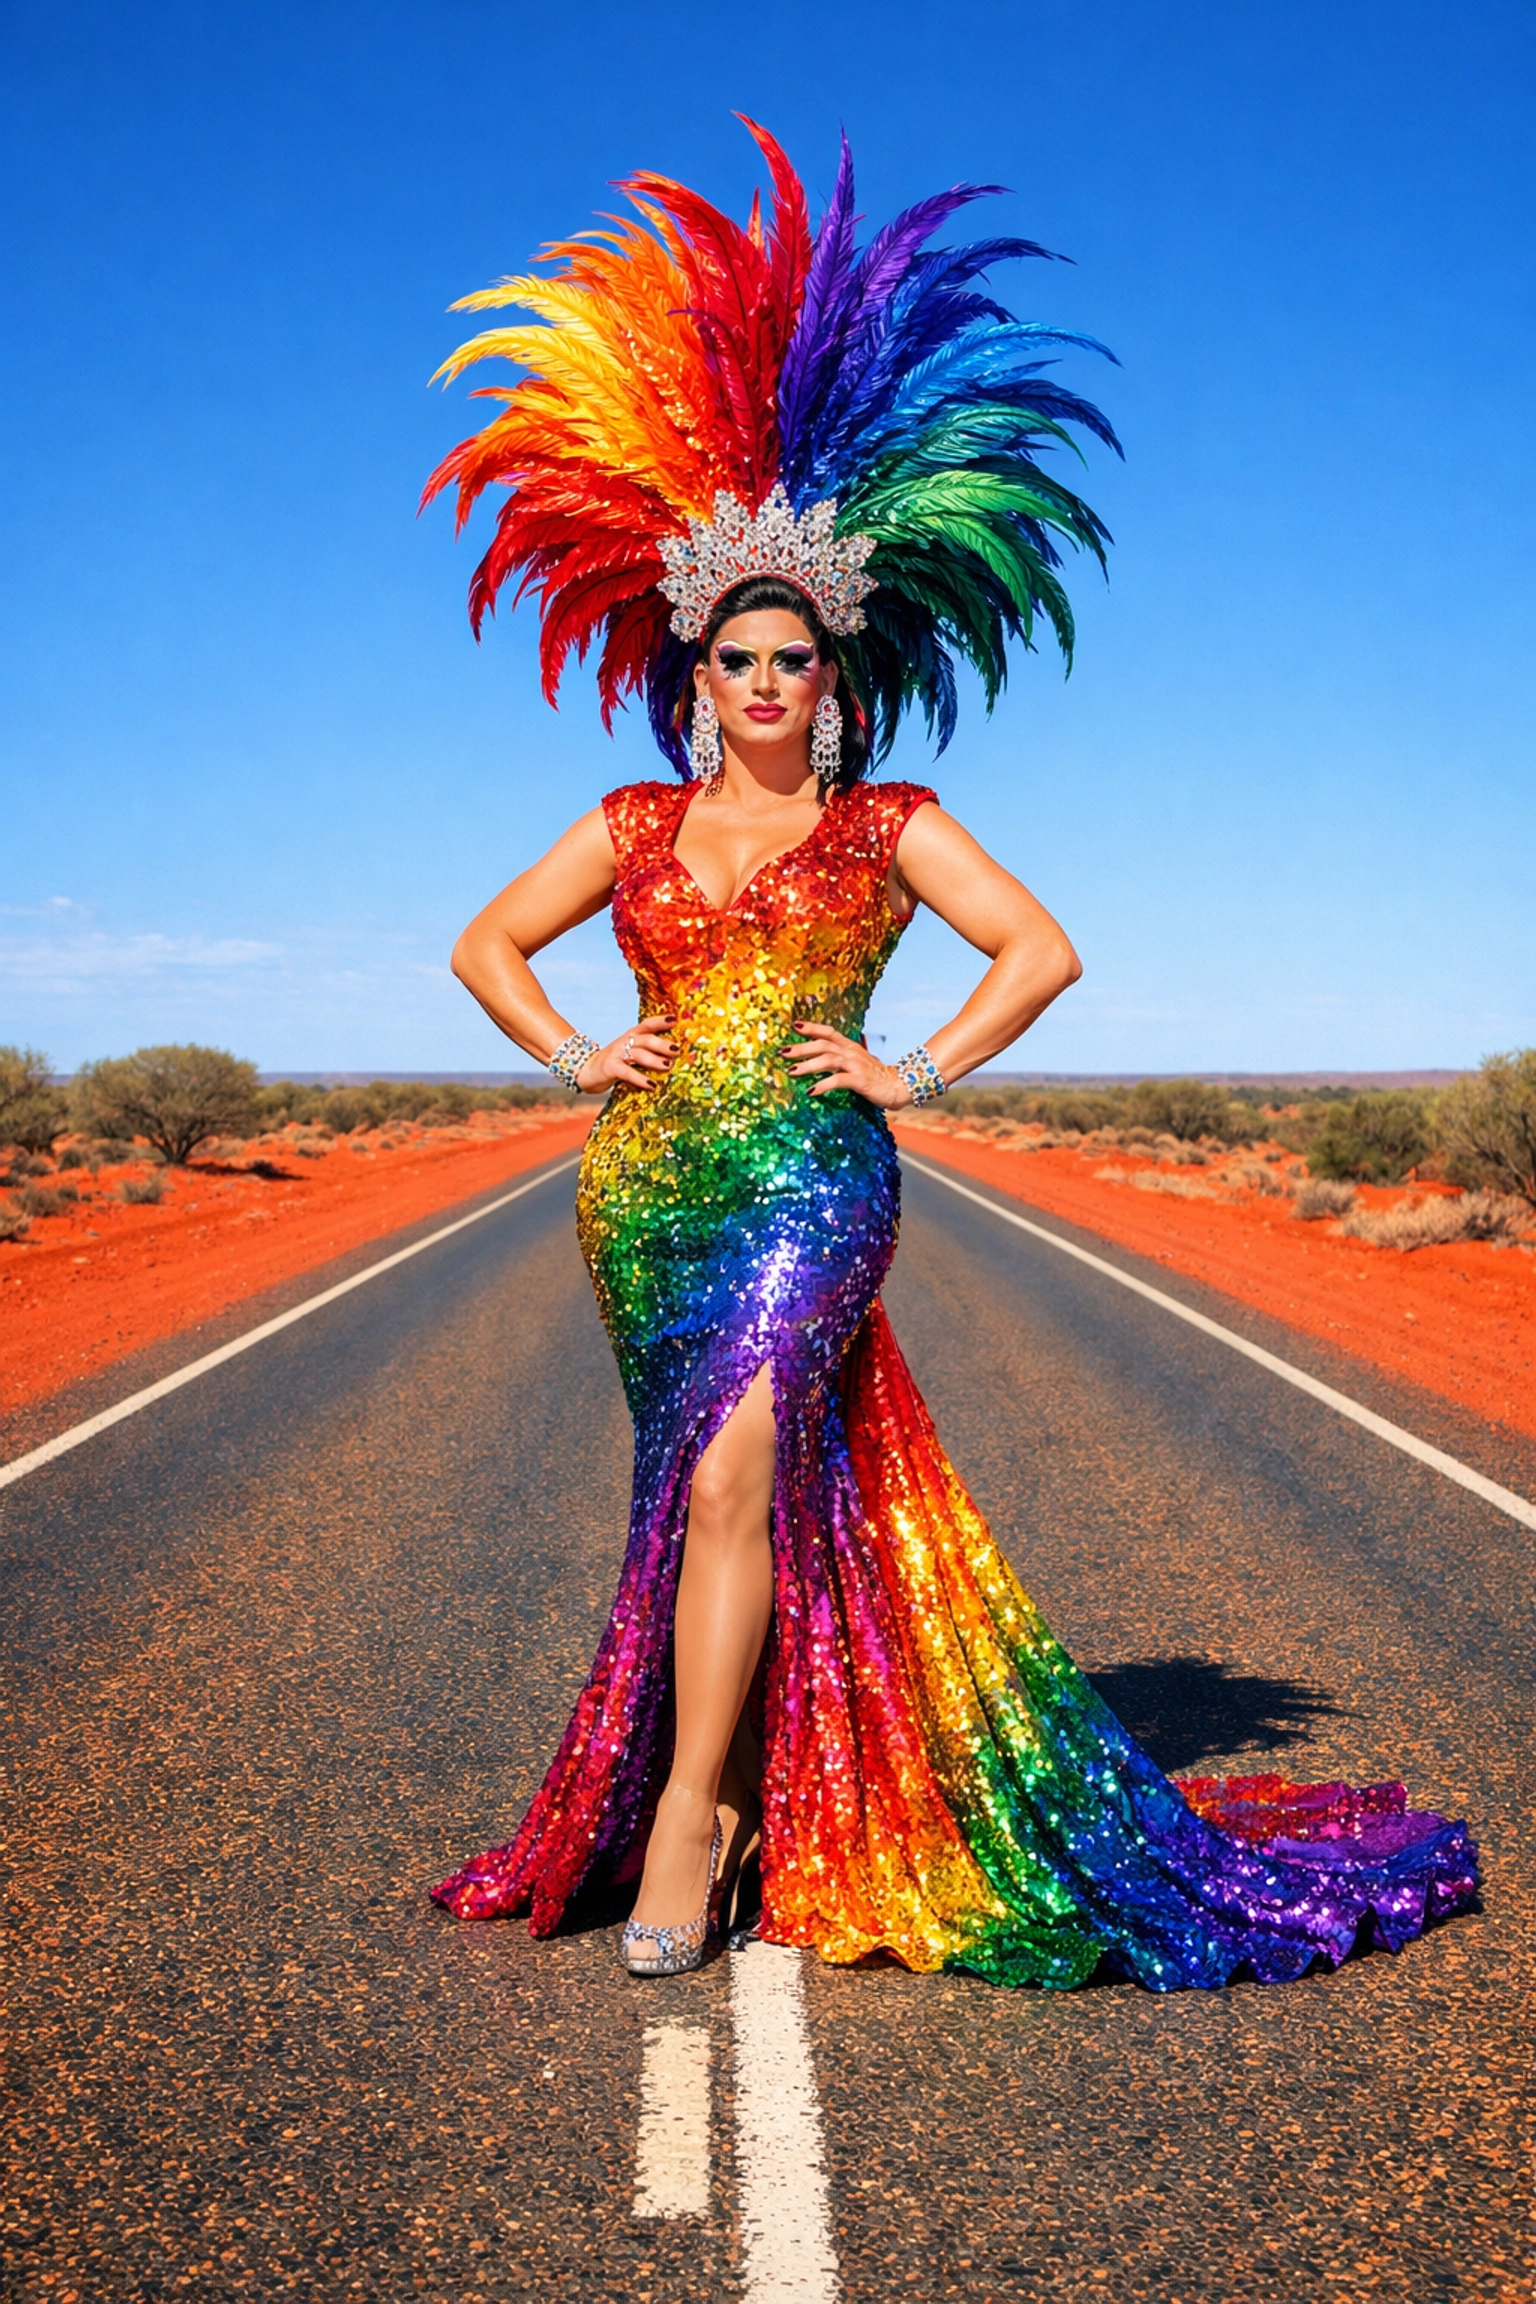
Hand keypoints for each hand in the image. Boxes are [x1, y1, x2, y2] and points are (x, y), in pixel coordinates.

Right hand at [577, 1016, 674, 1092]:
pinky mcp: (611, 1067)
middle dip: (662, 1044)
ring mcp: (617, 1054)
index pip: (647, 1025)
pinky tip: (652, 1085)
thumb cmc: (614, 1063)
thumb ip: (646, 1052)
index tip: (675, 1019)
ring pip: (639, 1054)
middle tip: (676, 1050)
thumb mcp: (630, 1052)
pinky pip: (628, 1072)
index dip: (660, 1021)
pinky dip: (641, 1079)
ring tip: (668, 1065)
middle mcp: (625, 1041)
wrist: (586, 1071)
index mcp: (631, 1036)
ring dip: (654, 1060)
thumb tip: (673, 1058)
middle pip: (646, 1039)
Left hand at [782, 1020, 911, 1107]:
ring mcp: (856, 1065)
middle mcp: (851, 1053)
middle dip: (801, 1047)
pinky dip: (823, 1085)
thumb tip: (819, 1061)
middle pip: (823, 1044)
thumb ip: (840, 1060)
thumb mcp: (857, 1063)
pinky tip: (811, 1091)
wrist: (899, 1086)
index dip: (811, 1028)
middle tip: (783, 1052)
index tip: (794, 1026)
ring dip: (808, 1065)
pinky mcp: (860, 1080)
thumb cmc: (876, 1077)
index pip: (828, 1032)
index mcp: (850, 1047)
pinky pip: (838, 1080)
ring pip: (828, 1060)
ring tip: (792, 1071)